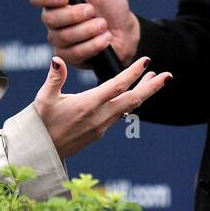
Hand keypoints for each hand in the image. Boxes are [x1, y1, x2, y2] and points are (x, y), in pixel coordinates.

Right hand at [28, 0, 140, 67]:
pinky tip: (105, 39)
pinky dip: (93, 45)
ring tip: (103, 25)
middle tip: (92, 10)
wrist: (128, 32)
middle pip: (49, 19)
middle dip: (74, 15)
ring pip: (63, 37)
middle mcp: (54, 20)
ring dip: (88, 30)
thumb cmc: (113, 6)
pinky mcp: (69, 57)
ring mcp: (60, 40)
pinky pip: (73, 53)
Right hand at [32, 55, 171, 159]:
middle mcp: (99, 116)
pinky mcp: (100, 132)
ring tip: (154, 78)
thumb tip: (58, 59)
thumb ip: (54, 78)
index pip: (117, 85)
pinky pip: (121, 115)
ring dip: (143, 93)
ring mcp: (102, 126)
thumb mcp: (44, 99)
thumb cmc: (40, 123)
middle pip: (133, 100)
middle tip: (168, 75)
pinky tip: (133, 94)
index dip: (133, 72)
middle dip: (152, 87)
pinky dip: (131, 102)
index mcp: (88, 104)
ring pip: (129, 107)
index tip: (146, 61)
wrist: (41, 151)